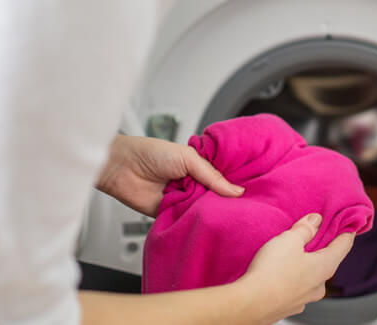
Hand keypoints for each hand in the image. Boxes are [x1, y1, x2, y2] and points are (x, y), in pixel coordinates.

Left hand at [96, 135, 243, 216]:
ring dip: (211, 213)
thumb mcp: (188, 157)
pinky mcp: (172, 214)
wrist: (121, 167)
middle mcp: (193, 183)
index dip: (236, 185)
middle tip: (246, 210)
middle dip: (226, 202)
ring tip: (229, 217)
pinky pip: (188, 220)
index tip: (255, 193)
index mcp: (199, 166)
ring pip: (204, 210)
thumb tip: (236, 191)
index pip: (223, 178)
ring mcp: (183, 199)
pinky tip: (207, 224)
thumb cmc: (149, 153)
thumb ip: (212, 175)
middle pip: (216, 196)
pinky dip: (195, 222)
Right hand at [237, 214, 354, 323]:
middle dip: (321, 249)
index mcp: (325, 266)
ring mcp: (304, 299)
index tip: (349, 224)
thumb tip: (316, 221)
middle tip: (314, 235)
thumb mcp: (289, 240)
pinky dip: (291, 279)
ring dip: (305, 265)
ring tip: (291, 255)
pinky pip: (295, 288)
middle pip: (327, 262)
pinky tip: (279, 273)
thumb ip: (304, 229)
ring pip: (310, 277)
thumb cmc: (272, 272)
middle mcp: (319, 285)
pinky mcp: (288, 306)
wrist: (251, 303)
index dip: (347, 233)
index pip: (343, 246)